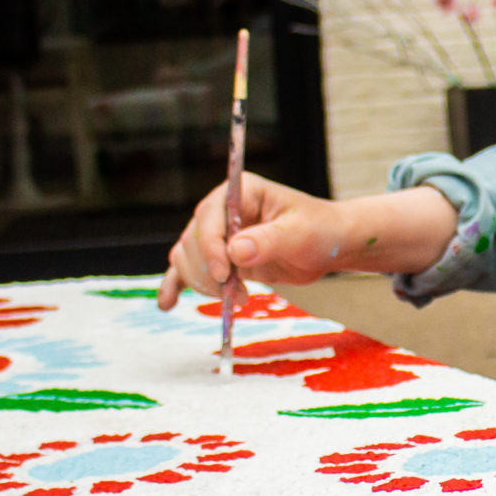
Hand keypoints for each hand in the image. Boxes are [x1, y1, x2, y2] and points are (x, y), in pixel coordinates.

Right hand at [159, 175, 348, 308]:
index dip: (211, 247)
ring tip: (232, 299)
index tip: (226, 274)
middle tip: (236, 293)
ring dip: (202, 282)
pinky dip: (177, 285)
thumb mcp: (300, 233)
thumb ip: (269, 240)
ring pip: (187, 257)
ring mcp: (218, 235)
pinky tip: (167, 303)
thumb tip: (235, 251)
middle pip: (193, 239)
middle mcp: (222, 210)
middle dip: (208, 271)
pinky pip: (189, 270)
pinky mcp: (219, 258)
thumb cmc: (319, 229)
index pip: (210, 216)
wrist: (328, 245)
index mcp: (240, 192)